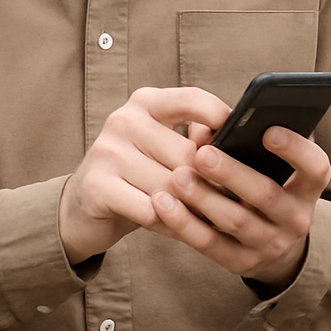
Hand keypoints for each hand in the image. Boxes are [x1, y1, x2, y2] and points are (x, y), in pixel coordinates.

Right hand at [58, 86, 231, 263]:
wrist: (83, 207)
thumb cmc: (138, 175)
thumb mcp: (165, 148)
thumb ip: (196, 139)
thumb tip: (242, 144)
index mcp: (146, 103)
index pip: (192, 100)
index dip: (222, 119)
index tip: (247, 141)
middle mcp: (124, 120)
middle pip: (188, 153)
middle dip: (215, 181)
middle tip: (239, 200)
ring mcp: (107, 152)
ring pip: (173, 186)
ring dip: (197, 208)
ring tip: (217, 219)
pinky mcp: (97, 186)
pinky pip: (151, 210)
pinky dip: (171, 224)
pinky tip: (182, 230)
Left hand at [149, 125, 330, 290]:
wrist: (277, 246)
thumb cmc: (270, 186)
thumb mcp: (272, 166)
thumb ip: (245, 141)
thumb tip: (204, 126)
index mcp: (309, 187)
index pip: (315, 167)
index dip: (295, 149)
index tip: (269, 130)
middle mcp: (296, 218)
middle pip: (266, 194)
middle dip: (232, 173)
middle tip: (202, 154)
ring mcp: (270, 244)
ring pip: (235, 221)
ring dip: (204, 198)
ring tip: (177, 176)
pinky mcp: (241, 262)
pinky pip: (209, 244)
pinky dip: (184, 223)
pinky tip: (162, 203)